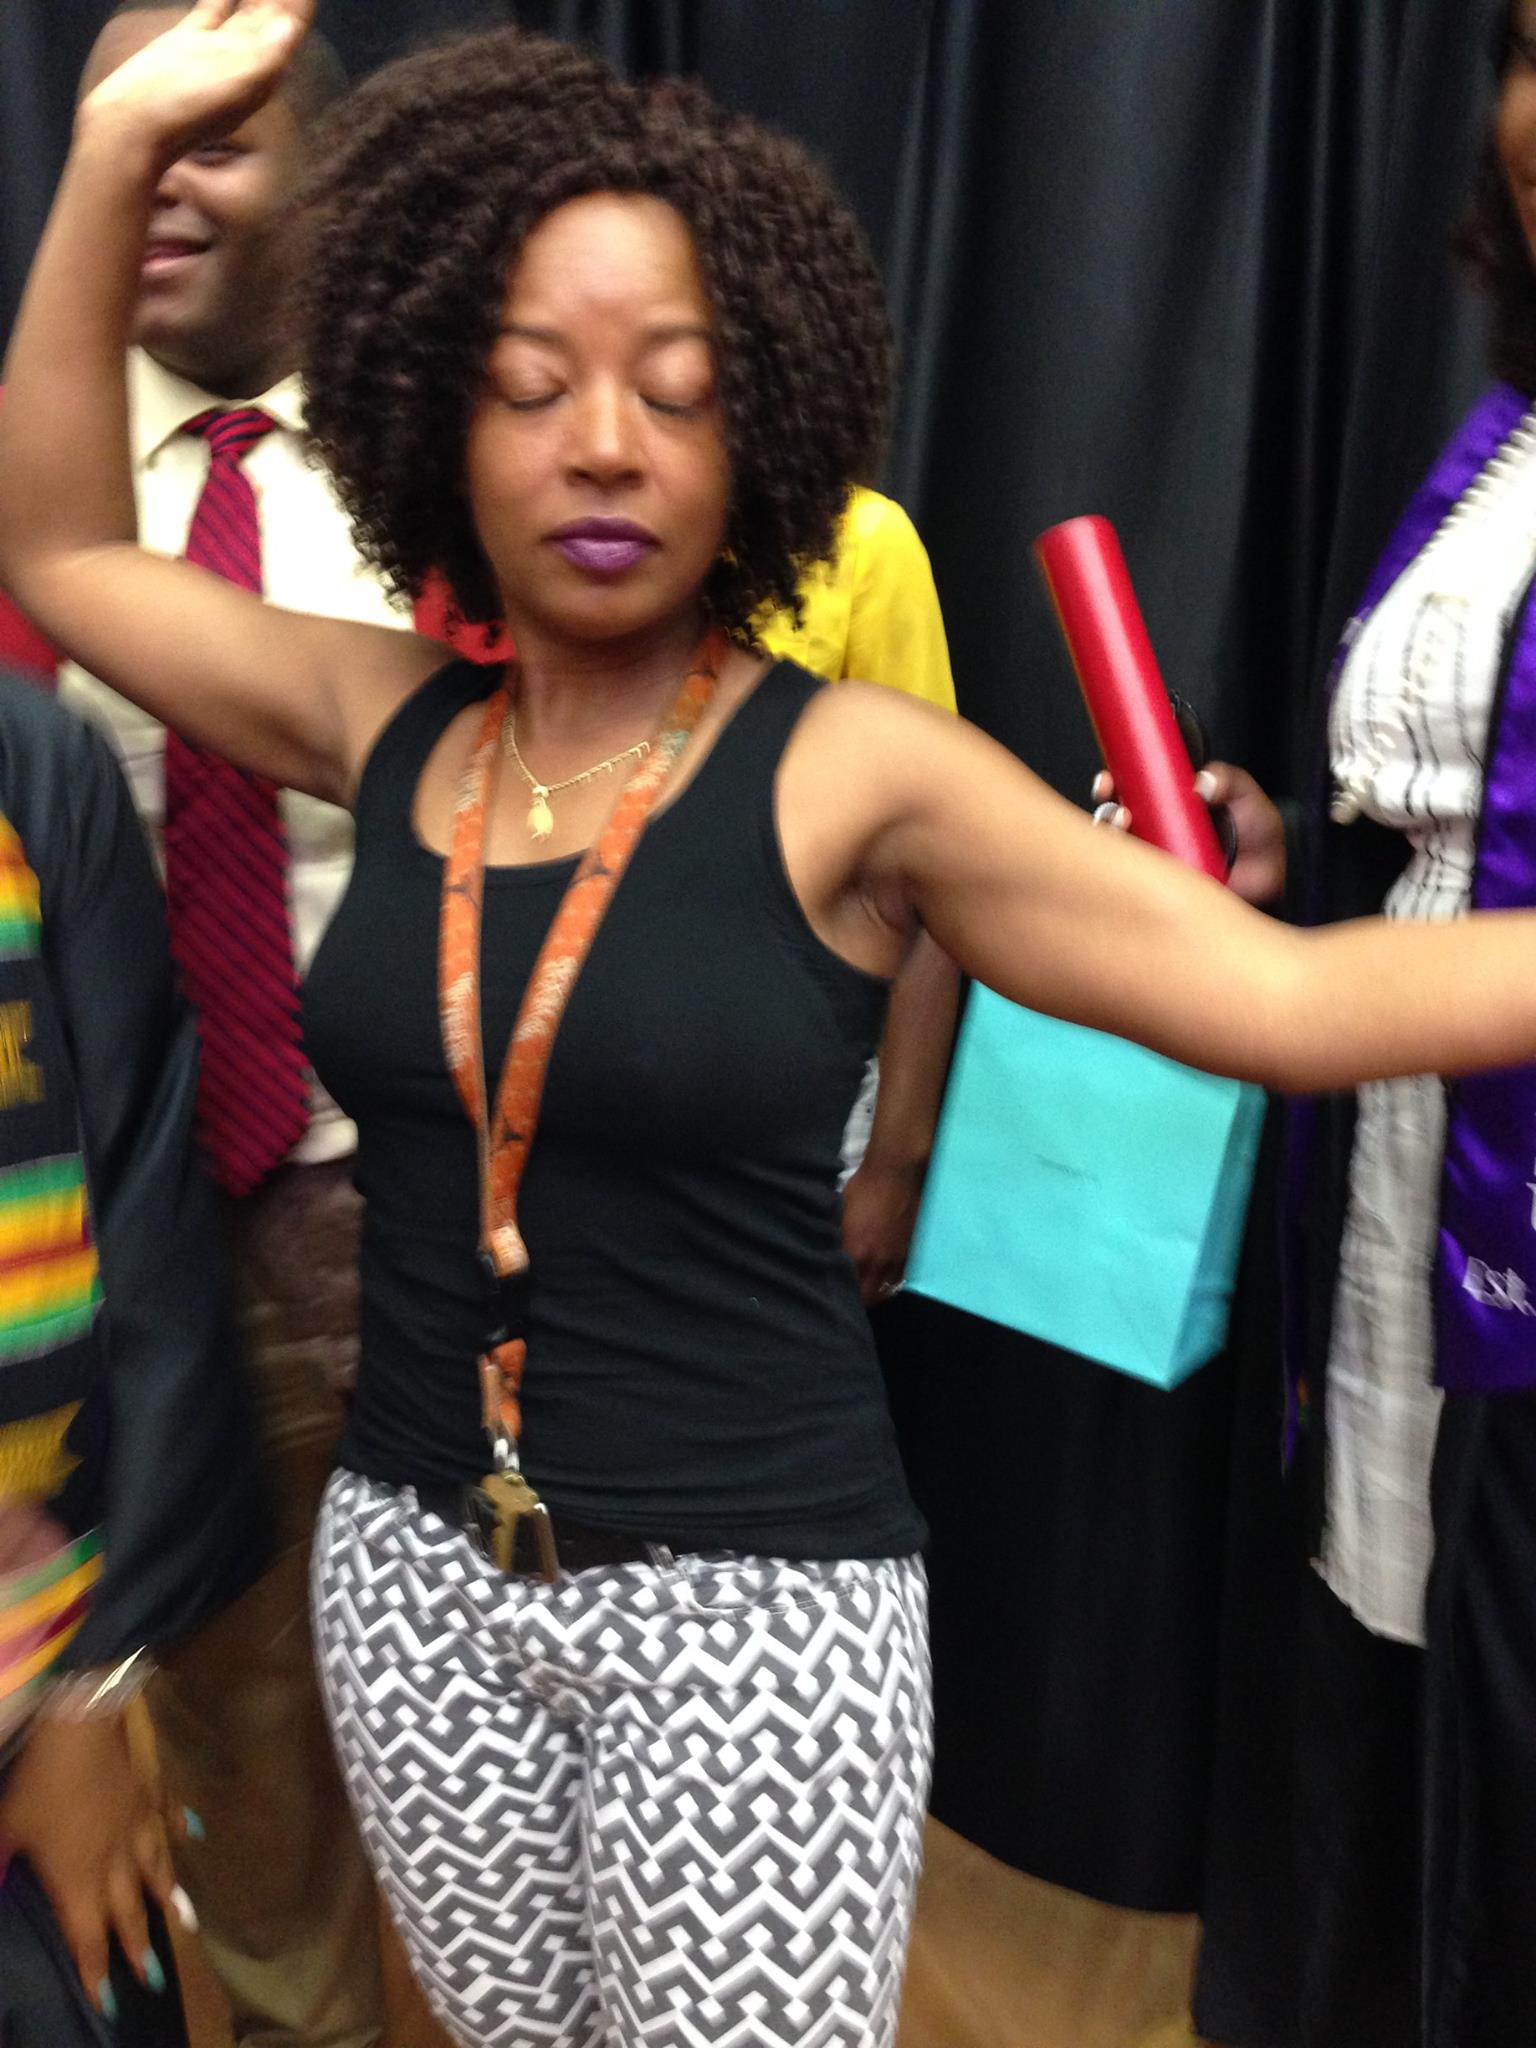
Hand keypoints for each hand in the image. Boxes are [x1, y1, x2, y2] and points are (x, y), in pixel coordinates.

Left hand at [0, 1714, 190, 2015]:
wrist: (82, 1726)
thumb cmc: (40, 1782)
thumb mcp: (8, 1828)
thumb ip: (0, 1863)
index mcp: (78, 1876)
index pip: (88, 1934)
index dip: (96, 1968)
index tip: (109, 2000)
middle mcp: (115, 1860)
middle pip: (129, 1911)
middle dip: (139, 1947)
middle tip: (153, 1979)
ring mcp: (137, 1824)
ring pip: (156, 1870)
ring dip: (168, 1899)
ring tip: (185, 1923)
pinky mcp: (149, 1792)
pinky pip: (169, 1815)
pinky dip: (182, 1828)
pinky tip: (196, 1835)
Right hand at [77, 0, 311, 162]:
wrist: (130, 128)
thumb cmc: (182, 112)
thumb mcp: (231, 86)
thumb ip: (264, 59)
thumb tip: (290, 28)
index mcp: (262, 72)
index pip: (290, 26)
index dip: (301, 2)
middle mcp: (245, 62)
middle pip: (273, 15)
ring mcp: (217, 52)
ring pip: (247, 8)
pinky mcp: (188, 44)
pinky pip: (214, 8)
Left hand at [842, 1156, 925, 1305]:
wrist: (896, 1172)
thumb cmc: (863, 1187)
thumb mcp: (840, 1212)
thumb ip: (835, 1237)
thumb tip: (824, 1252)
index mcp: (856, 1252)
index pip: (848, 1288)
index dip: (841, 1296)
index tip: (833, 1297)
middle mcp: (878, 1261)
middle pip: (869, 1297)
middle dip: (859, 1302)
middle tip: (850, 1299)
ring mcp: (898, 1258)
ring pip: (887, 1289)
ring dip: (876, 1293)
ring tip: (866, 1291)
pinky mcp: (911, 1250)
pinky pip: (901, 1276)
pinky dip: (891, 1281)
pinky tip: (884, 1278)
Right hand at [1091, 762, 1285, 905]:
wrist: (1275, 874)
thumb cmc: (1258, 834)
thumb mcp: (1245, 795)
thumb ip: (1228, 779)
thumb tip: (1201, 782)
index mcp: (1170, 805)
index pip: (1131, 791)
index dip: (1113, 784)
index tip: (1109, 781)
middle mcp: (1157, 831)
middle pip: (1116, 819)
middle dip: (1107, 812)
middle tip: (1118, 810)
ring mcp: (1157, 861)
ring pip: (1119, 850)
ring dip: (1113, 839)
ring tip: (1125, 828)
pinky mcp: (1162, 887)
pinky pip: (1135, 882)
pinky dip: (1125, 873)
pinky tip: (1133, 863)